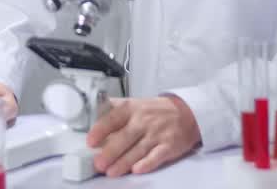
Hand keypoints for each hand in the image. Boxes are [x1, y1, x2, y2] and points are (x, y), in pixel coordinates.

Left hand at [86, 96, 201, 176]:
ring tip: (111, 172)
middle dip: (110, 152)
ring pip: (138, 150)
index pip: (114, 118)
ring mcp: (157, 134)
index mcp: (132, 108)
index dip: (101, 130)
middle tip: (98, 163)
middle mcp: (144, 121)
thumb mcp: (135, 103)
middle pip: (125, 137)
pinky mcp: (168, 146)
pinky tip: (137, 170)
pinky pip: (157, 156)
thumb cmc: (155, 111)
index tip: (91, 141)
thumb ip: (114, 108)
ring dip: (123, 162)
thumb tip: (92, 113)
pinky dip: (147, 163)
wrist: (185, 113)